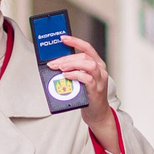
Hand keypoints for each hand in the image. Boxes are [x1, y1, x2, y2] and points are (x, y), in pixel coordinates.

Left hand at [48, 33, 120, 149]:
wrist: (97, 114)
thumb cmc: (87, 95)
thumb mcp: (81, 80)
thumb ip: (73, 70)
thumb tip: (56, 63)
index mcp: (97, 64)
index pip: (87, 48)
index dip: (75, 41)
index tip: (63, 38)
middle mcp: (100, 70)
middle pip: (84, 56)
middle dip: (66, 58)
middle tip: (53, 63)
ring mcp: (100, 80)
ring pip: (88, 65)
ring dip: (72, 64)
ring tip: (60, 68)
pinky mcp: (96, 90)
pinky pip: (87, 79)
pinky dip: (75, 75)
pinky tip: (66, 76)